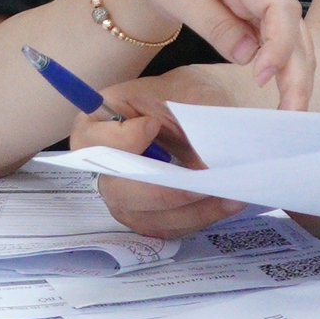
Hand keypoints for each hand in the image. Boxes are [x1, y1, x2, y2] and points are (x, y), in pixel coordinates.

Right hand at [73, 74, 250, 237]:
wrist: (210, 111)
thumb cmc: (190, 94)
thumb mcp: (188, 92)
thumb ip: (188, 118)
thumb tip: (201, 161)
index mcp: (101, 121)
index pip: (92, 140)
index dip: (120, 140)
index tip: (153, 126)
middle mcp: (105, 164)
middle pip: (118, 190)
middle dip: (162, 191)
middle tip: (200, 181)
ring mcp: (125, 195)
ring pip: (146, 215)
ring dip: (188, 210)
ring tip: (227, 195)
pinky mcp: (148, 215)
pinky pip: (167, 226)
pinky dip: (197, 217)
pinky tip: (225, 203)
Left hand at [121, 0, 312, 110]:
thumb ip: (208, 19)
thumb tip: (246, 56)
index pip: (277, 5)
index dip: (278, 43)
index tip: (261, 76)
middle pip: (295, 27)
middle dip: (298, 72)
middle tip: (290, 115)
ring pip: (297, 36)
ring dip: (299, 75)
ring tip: (291, 114)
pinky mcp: (267, 7)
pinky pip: (285, 38)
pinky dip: (289, 66)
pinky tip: (287, 94)